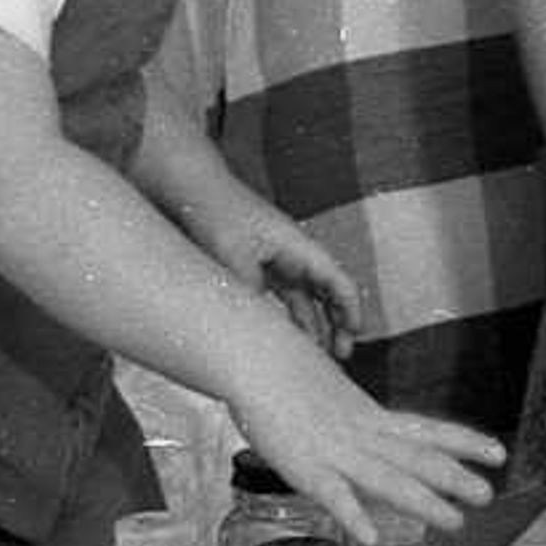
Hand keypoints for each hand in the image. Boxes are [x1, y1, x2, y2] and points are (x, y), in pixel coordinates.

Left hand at [177, 186, 363, 357]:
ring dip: (312, 326)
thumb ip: (250, 291)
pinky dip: (288, 318)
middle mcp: (294, 255)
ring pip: (305, 300)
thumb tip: (261, 324)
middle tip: (339, 355)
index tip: (353, 336)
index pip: (338, 281)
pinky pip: (283, 299)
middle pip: (328, 294)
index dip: (350, 310)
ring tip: (313, 355)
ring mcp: (277, 261)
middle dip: (338, 324)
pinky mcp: (259, 268)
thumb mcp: (233, 256)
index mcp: (298, 247)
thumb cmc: (216, 213)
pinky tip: (285, 338)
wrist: (191, 190)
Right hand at [227, 338, 501, 545]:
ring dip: (422, 501)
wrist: (255, 358)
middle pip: (416, 457)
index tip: (499, 452)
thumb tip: (375, 440)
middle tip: (489, 495)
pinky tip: (370, 536)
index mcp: (370, 417)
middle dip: (454, 477)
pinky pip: (331, 494)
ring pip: (386, 478)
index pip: (427, 430)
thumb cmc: (288, 379)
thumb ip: (356, 426)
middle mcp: (362, 433)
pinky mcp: (302, 467)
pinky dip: (351, 514)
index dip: (465, 441)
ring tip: (453, 521)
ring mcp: (335, 451)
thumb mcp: (334, 402)